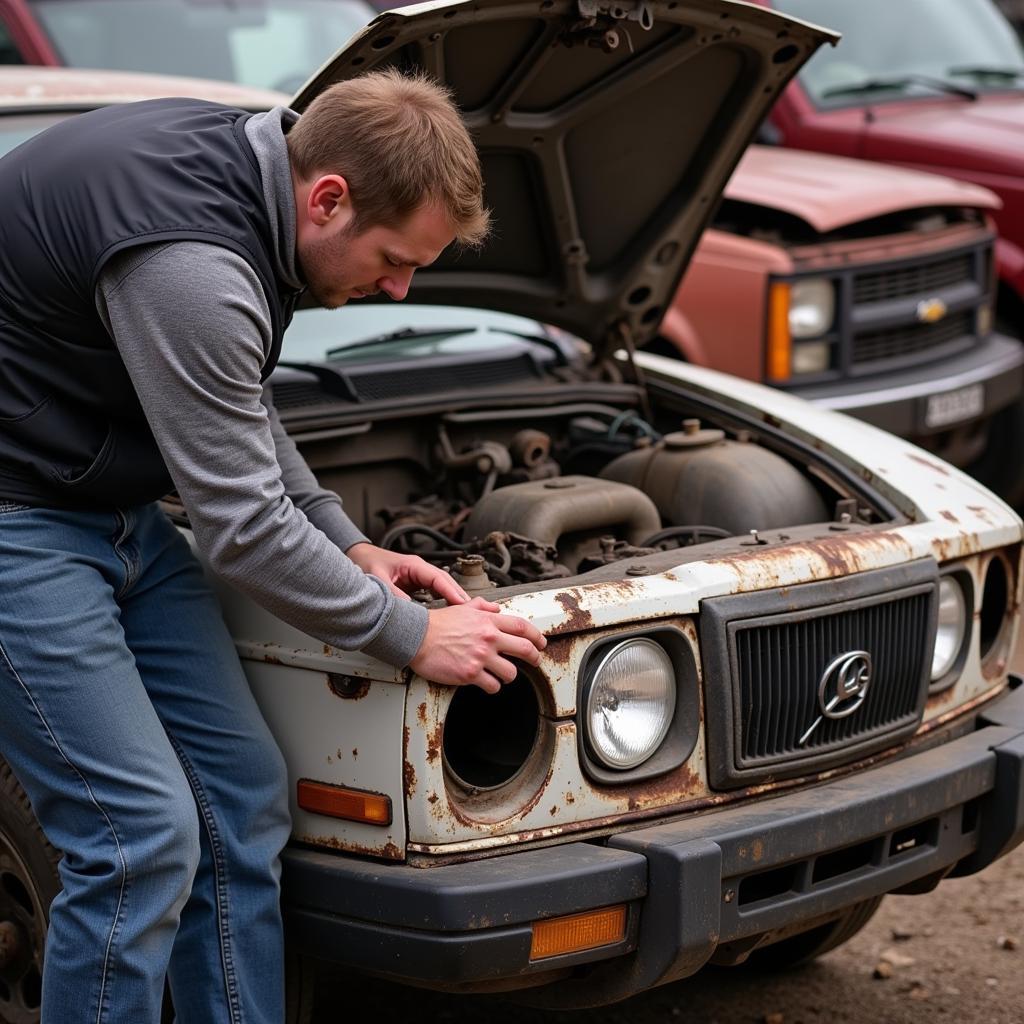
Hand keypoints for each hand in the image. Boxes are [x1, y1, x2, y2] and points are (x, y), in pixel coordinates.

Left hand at [347, 542, 493, 608]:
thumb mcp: (378, 579)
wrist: (359, 558)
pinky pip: (435, 592)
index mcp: (414, 564)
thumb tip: (407, 611)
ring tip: (464, 616)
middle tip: (471, 613)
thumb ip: (392, 594)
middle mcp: (420, 569)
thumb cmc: (367, 564)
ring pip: (443, 588)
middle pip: (446, 582)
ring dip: (453, 600)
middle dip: (459, 597)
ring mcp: (419, 576)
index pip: (439, 578)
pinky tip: (449, 613)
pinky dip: (444, 601)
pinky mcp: (417, 584)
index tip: (462, 604)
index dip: (452, 591)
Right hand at [409, 597, 546, 692]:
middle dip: (534, 657)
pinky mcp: (471, 673)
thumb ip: (482, 606)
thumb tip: (496, 608)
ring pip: (511, 672)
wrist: (417, 636)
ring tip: (501, 673)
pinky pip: (493, 686)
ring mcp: (481, 656)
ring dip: (508, 675)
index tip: (540, 643)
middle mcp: (488, 637)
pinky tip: (486, 682)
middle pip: (525, 649)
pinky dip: (492, 686)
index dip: (537, 636)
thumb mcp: (462, 607)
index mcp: (488, 620)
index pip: (522, 627)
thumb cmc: (437, 623)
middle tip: (535, 661)